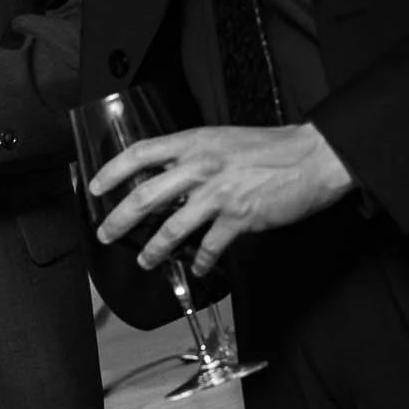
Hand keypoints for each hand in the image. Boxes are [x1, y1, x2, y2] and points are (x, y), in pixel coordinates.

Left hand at [88, 122, 354, 276]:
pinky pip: (211, 246)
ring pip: (172, 228)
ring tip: (145, 260)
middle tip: (105, 234)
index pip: (139, 153)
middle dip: (118, 219)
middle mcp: (199, 167)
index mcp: (193, 143)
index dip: (112, 171)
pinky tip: (196, 268)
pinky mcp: (240, 217)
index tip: (95, 187)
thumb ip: (191, 155)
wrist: (313, 156)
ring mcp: (218, 194)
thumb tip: (165, 177)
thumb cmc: (269, 147)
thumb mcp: (220, 139)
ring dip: (153, 248)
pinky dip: (201, 261)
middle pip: (144, 196)